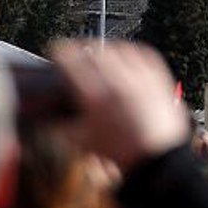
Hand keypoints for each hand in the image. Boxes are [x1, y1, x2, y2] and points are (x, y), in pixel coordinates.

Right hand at [53, 41, 188, 170]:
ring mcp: (140, 80)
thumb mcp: (83, 141)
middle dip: (81, 48)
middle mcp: (118, 83)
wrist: (157, 159)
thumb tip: (48, 119)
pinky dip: (133, 50)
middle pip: (95, 51)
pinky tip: (127, 53)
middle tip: (75, 52)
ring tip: (100, 52)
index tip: (57, 51)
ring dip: (106, 48)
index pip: (72, 61)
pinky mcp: (159, 80)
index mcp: (95, 97)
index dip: (60, 52)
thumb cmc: (122, 153)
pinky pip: (146, 54)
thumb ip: (61, 127)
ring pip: (120, 49)